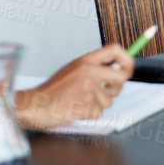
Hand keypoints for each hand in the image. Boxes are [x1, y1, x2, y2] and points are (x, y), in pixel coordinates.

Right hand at [14, 44, 133, 128]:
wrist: (34, 105)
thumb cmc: (52, 90)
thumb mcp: (72, 70)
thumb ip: (93, 68)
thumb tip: (116, 70)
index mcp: (85, 60)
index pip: (115, 50)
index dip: (126, 57)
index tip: (129, 66)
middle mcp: (89, 71)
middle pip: (121, 77)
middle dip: (116, 87)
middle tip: (105, 91)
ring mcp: (88, 88)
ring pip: (109, 99)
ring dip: (97, 104)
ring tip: (79, 101)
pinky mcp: (86, 105)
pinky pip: (99, 112)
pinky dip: (89, 114)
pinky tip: (75, 109)